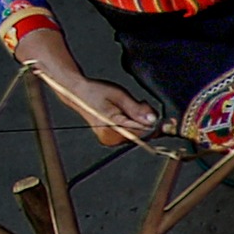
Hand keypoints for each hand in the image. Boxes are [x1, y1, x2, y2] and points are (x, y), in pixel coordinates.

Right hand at [31, 64, 160, 146]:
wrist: (78, 94)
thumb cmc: (95, 92)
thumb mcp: (120, 95)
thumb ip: (137, 109)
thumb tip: (152, 120)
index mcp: (110, 127)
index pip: (140, 132)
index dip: (151, 123)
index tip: (155, 114)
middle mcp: (109, 138)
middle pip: (139, 134)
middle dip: (144, 120)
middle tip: (140, 105)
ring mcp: (109, 140)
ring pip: (136, 135)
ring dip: (139, 122)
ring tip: (129, 107)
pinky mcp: (111, 139)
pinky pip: (129, 134)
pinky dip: (133, 124)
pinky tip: (126, 114)